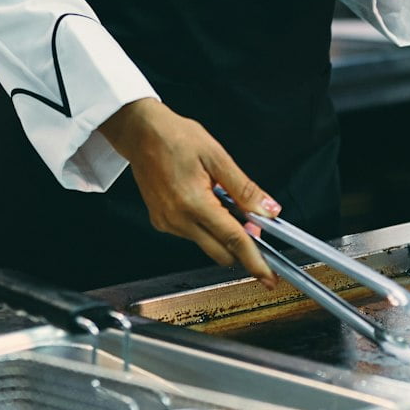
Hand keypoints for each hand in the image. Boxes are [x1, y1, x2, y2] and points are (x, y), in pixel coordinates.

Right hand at [98, 98, 279, 287]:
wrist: (140, 133)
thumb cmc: (175, 137)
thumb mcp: (217, 157)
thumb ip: (244, 188)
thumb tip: (268, 210)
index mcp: (194, 203)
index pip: (233, 240)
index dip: (255, 260)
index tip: (269, 276)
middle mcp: (177, 219)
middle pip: (221, 252)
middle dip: (241, 246)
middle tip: (252, 223)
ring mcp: (167, 223)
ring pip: (206, 244)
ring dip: (221, 232)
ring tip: (219, 197)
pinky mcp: (161, 222)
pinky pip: (191, 235)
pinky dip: (205, 226)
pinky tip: (205, 202)